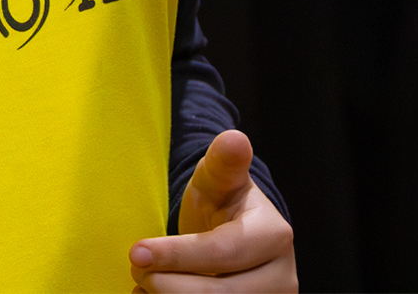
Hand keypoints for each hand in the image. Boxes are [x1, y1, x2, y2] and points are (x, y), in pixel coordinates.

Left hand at [129, 131, 295, 291]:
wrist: (234, 233)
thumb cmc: (223, 203)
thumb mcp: (218, 179)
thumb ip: (223, 163)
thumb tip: (235, 139)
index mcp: (274, 236)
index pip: (222, 252)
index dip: (178, 255)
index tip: (136, 252)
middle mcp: (281, 278)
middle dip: (169, 284)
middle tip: (136, 267)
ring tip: (142, 284)